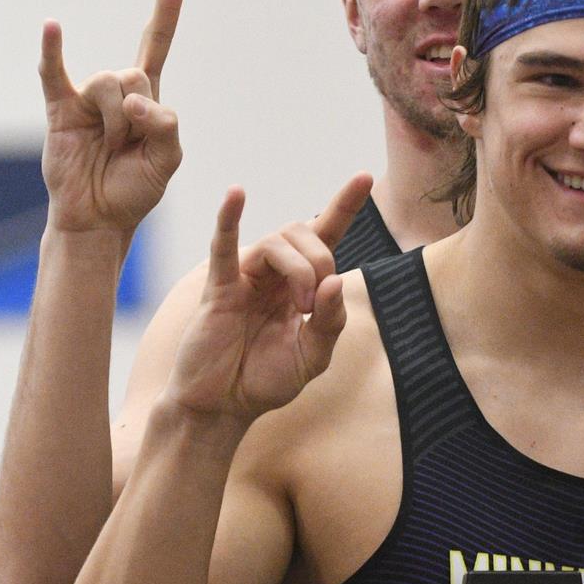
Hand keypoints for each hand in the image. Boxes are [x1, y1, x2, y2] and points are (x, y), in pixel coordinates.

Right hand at [40, 0, 185, 237]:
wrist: (99, 218)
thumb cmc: (134, 188)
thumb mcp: (167, 160)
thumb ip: (165, 126)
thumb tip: (135, 100)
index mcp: (147, 97)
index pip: (157, 42)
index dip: (165, 9)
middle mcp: (116, 89)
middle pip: (137, 72)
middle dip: (139, 112)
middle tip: (127, 143)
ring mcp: (86, 97)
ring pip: (109, 83)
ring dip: (114, 120)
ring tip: (106, 145)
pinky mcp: (59, 108)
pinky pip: (54, 72)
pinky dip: (52, 49)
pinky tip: (53, 27)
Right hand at [165, 175, 371, 421]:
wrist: (223, 408)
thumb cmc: (264, 381)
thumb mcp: (312, 357)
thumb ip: (330, 322)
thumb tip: (336, 280)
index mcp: (300, 285)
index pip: (326, 235)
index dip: (344, 205)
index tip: (364, 176)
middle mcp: (273, 274)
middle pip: (304, 233)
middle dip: (321, 260)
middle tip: (315, 304)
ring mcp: (245, 277)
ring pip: (277, 241)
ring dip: (299, 268)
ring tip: (299, 308)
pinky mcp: (219, 288)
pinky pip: (223, 246)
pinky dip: (229, 218)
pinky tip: (235, 194)